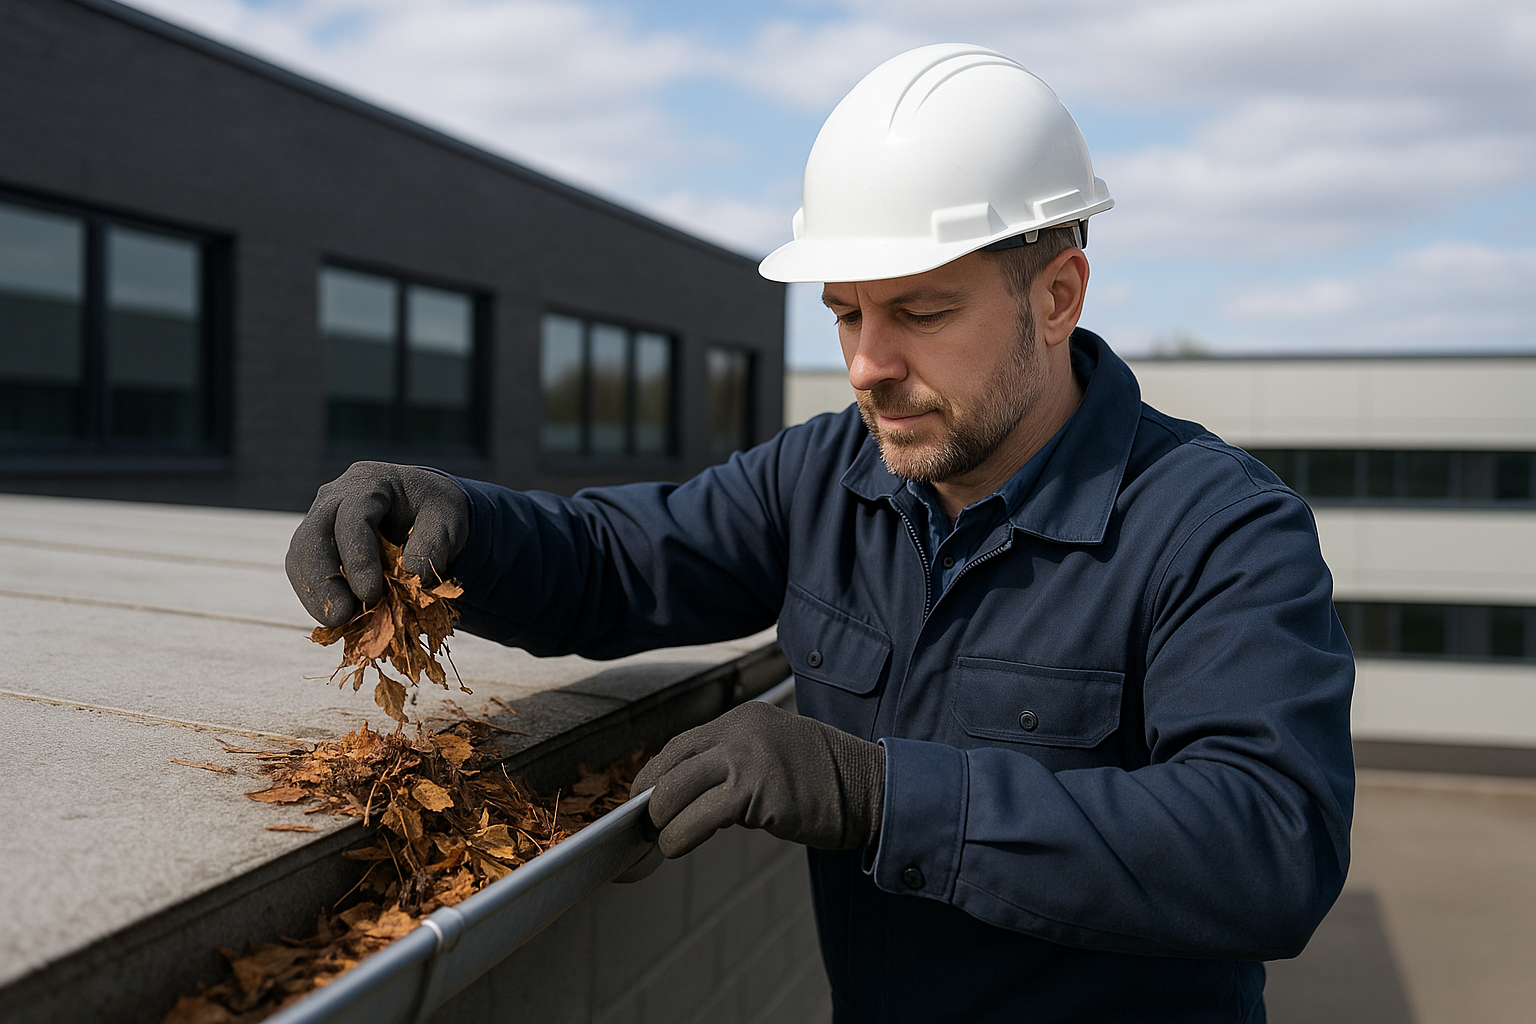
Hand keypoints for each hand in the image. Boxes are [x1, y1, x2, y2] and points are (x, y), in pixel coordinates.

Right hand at [286, 462, 469, 626]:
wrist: (421, 506)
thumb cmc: (435, 510)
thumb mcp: (448, 519)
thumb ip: (435, 543)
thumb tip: (413, 575)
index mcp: (368, 483)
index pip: (351, 520)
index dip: (357, 560)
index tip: (371, 595)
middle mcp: (334, 498)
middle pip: (310, 537)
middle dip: (321, 581)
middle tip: (340, 617)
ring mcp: (319, 520)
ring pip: (299, 557)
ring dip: (314, 594)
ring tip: (339, 622)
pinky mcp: (316, 545)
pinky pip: (305, 572)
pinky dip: (317, 597)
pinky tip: (338, 618)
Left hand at [631, 700, 884, 857]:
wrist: (873, 791)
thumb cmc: (827, 782)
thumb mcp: (776, 752)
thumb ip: (736, 760)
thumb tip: (688, 792)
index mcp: (745, 717)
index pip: (683, 744)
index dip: (656, 774)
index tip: (644, 796)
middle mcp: (742, 730)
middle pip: (672, 763)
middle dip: (650, 797)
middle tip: (644, 824)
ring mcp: (748, 759)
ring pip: (676, 790)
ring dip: (662, 822)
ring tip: (663, 840)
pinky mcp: (756, 793)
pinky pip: (698, 817)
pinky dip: (680, 836)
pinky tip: (679, 846)